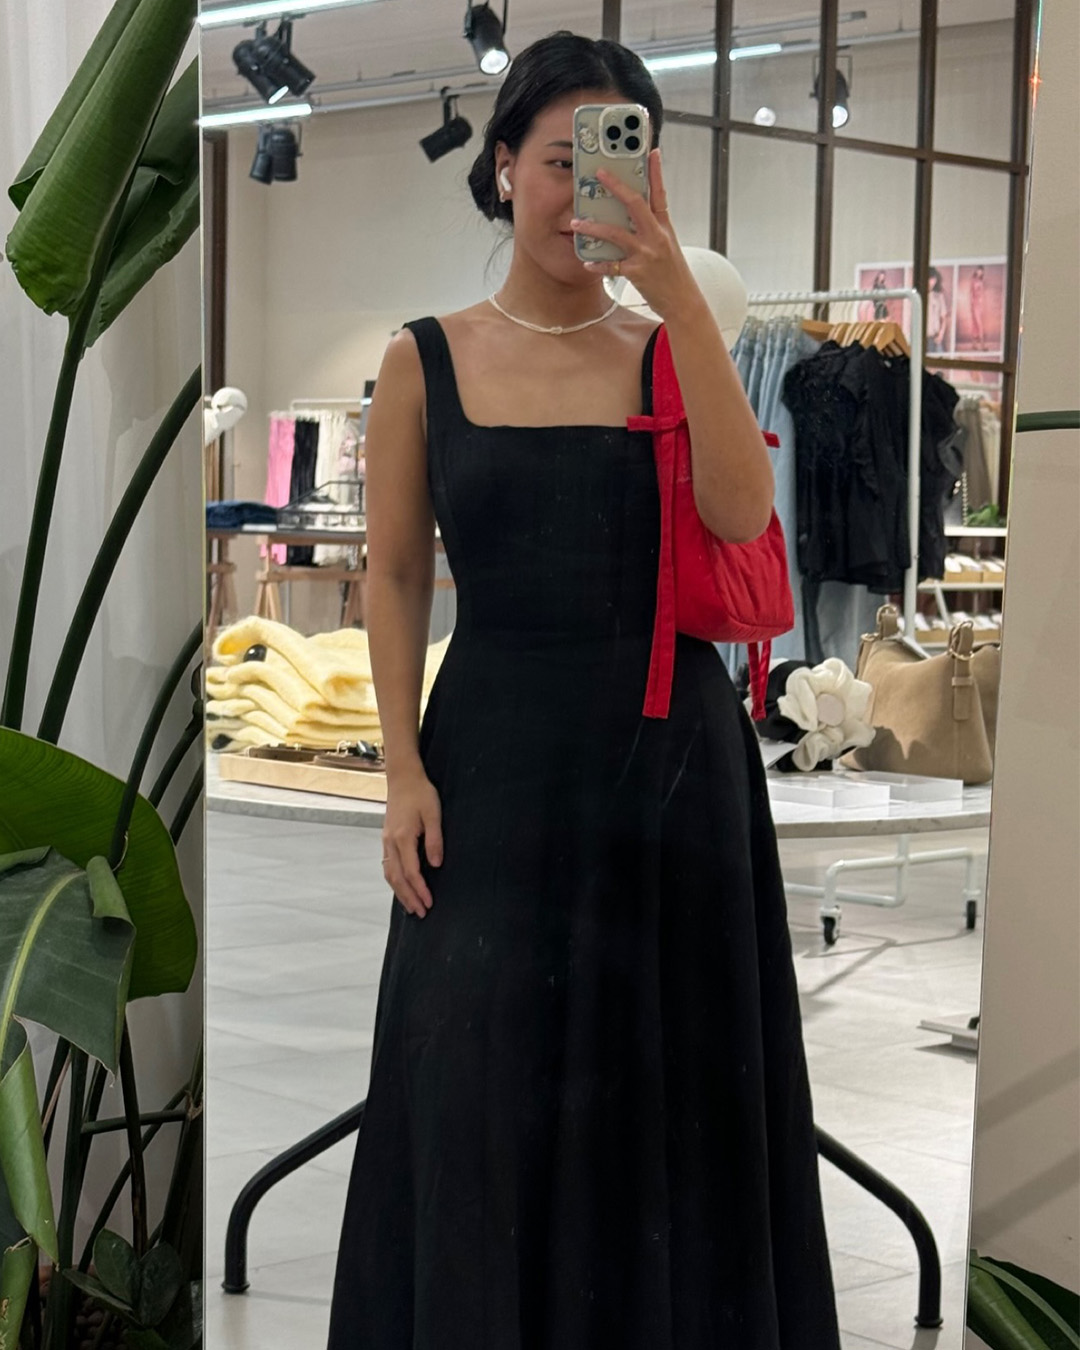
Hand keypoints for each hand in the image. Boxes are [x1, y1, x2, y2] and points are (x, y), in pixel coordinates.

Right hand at [382, 763, 442, 917]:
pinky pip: (387, 866)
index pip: (411, 871)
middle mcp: (391, 842)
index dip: (420, 889)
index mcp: (403, 837)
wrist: (403, 777)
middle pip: (397, 878)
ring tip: (411, 907)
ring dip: (400, 892)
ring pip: (389, 874)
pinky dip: (394, 881)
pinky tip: (401, 888)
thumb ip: (435, 840)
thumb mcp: (434, 814)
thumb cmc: (420, 793)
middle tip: (421, 913)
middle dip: (409, 897)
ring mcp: (386, 841)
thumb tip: (436, 864)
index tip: (429, 903)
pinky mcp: (386, 839)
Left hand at [570, 149, 701, 320]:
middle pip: (636, 204)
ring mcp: (647, 254)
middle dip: (617, 187)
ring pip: (616, 234)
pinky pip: (612, 266)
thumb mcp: (668, 244)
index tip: (651, 150)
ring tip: (575, 222)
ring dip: (593, 227)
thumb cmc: (672, 272)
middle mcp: (656, 236)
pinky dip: (598, 264)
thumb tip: (634, 210)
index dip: (656, 171)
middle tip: (599, 173)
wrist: (683, 302)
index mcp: (664, 226)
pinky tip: (587, 262)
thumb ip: (653, 226)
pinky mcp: (637, 273)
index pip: (660, 193)